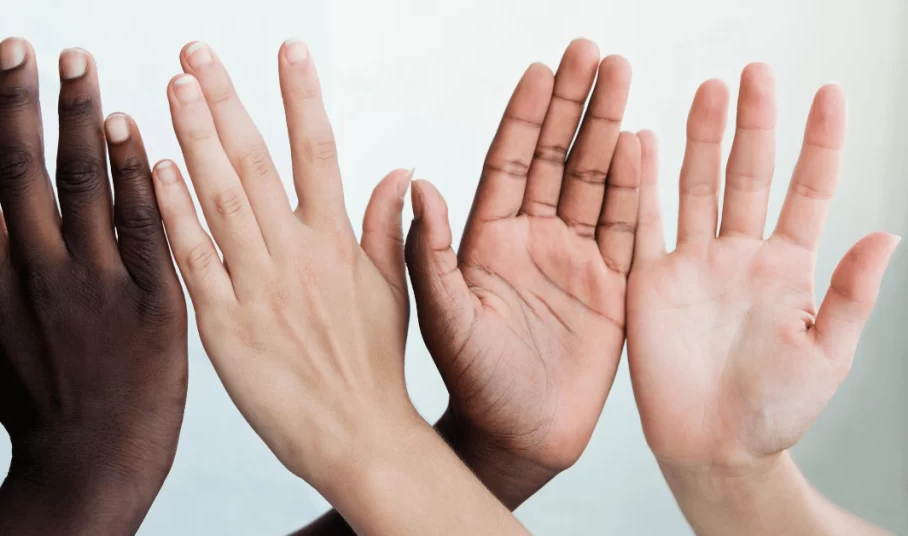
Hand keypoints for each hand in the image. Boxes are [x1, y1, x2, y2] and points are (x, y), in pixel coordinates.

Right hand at [0, 39, 186, 534]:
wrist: (97, 466)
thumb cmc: (35, 418)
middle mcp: (40, 276)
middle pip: (23, 172)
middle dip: (21, 103)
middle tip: (24, 46)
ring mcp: (99, 285)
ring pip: (84, 184)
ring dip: (79, 117)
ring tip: (78, 62)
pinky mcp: (155, 298)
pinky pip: (145, 222)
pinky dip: (136, 172)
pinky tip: (132, 126)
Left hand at [153, 40, 525, 534]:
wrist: (360, 439)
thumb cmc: (375, 368)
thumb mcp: (392, 292)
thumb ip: (388, 227)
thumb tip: (397, 169)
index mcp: (338, 243)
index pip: (319, 151)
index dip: (301, 96)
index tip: (287, 49)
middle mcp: (297, 255)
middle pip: (256, 161)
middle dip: (225, 100)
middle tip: (197, 51)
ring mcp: (258, 288)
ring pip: (220, 198)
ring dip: (194, 138)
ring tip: (174, 85)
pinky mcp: (225, 326)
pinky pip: (194, 261)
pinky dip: (174, 214)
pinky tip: (155, 170)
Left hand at [404, 39, 635, 505]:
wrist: (517, 436)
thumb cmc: (471, 381)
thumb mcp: (443, 316)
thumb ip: (430, 253)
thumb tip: (416, 182)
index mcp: (486, 239)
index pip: (509, 161)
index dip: (525, 115)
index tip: (541, 69)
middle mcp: (530, 238)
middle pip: (555, 156)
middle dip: (573, 103)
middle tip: (591, 51)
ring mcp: (573, 258)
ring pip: (593, 180)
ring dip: (607, 128)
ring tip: (621, 75)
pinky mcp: (610, 285)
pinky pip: (627, 226)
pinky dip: (635, 186)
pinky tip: (642, 143)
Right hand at [626, 64, 896, 534]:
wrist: (715, 448)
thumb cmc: (777, 409)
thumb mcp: (828, 354)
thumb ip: (850, 294)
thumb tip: (885, 233)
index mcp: (787, 268)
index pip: (807, 191)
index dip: (820, 143)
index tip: (830, 95)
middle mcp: (739, 255)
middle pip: (747, 174)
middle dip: (754, 123)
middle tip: (755, 73)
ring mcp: (693, 264)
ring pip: (697, 187)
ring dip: (703, 140)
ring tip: (710, 90)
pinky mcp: (650, 282)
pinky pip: (644, 224)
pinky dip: (640, 185)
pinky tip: (642, 144)